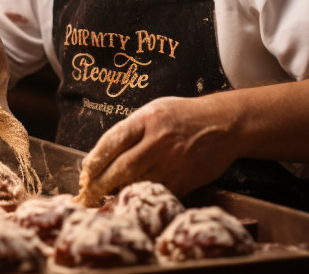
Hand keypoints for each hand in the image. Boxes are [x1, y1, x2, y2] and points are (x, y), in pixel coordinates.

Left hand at [76, 95, 237, 204]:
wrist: (224, 124)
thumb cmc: (183, 116)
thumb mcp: (154, 110)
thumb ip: (130, 129)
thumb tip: (101, 155)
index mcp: (148, 119)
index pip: (112, 141)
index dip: (94, 159)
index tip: (84, 171)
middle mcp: (159, 140)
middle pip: (122, 167)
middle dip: (100, 183)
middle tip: (88, 193)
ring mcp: (173, 161)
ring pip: (138, 182)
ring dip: (119, 192)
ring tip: (106, 197)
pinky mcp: (186, 179)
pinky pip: (158, 192)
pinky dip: (143, 196)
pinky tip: (133, 198)